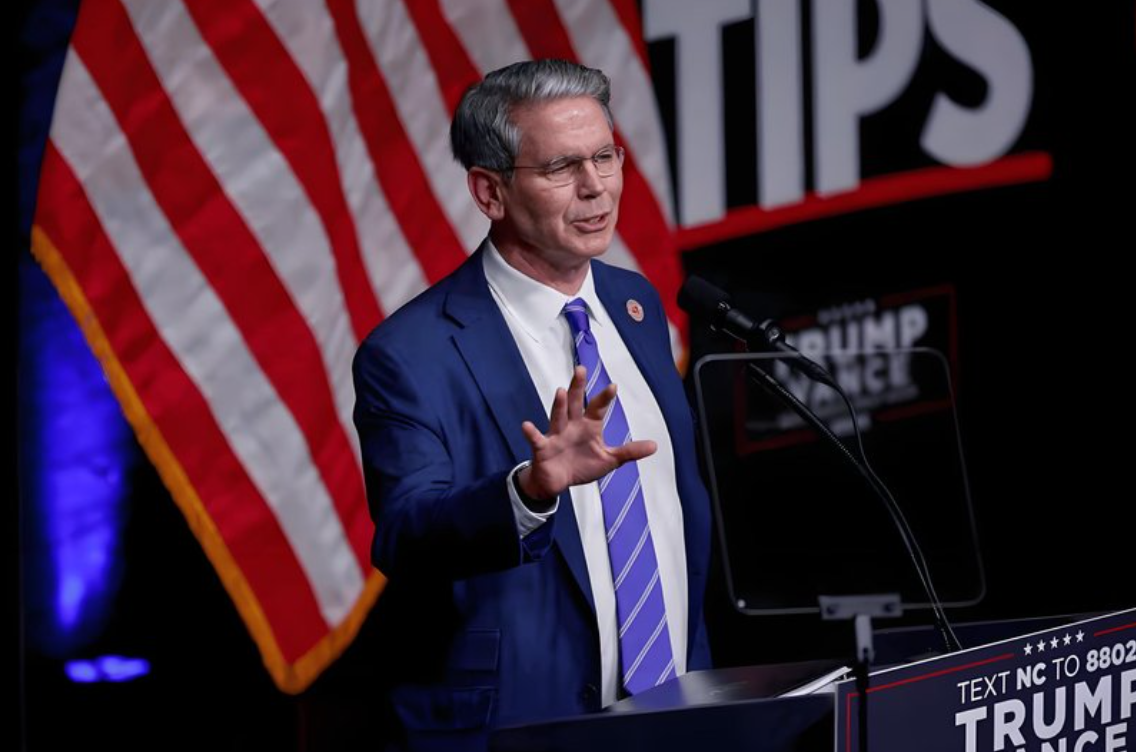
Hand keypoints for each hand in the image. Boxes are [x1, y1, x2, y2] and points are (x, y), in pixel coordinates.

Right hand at [518, 365, 656, 499]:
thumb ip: (629, 452)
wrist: (558, 482)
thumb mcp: (609, 460)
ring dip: (559, 405)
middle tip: (581, 369)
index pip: (598, 408)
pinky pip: (536, 439)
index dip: (604, 398)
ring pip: (558, 416)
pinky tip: (527, 426)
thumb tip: (655, 446)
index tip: (613, 386)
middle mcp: (572, 425)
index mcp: (589, 426)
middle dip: (578, 387)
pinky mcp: (543, 447)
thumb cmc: (582, 466)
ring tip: (561, 391)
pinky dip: (531, 433)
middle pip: (575, 403)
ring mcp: (556, 434)